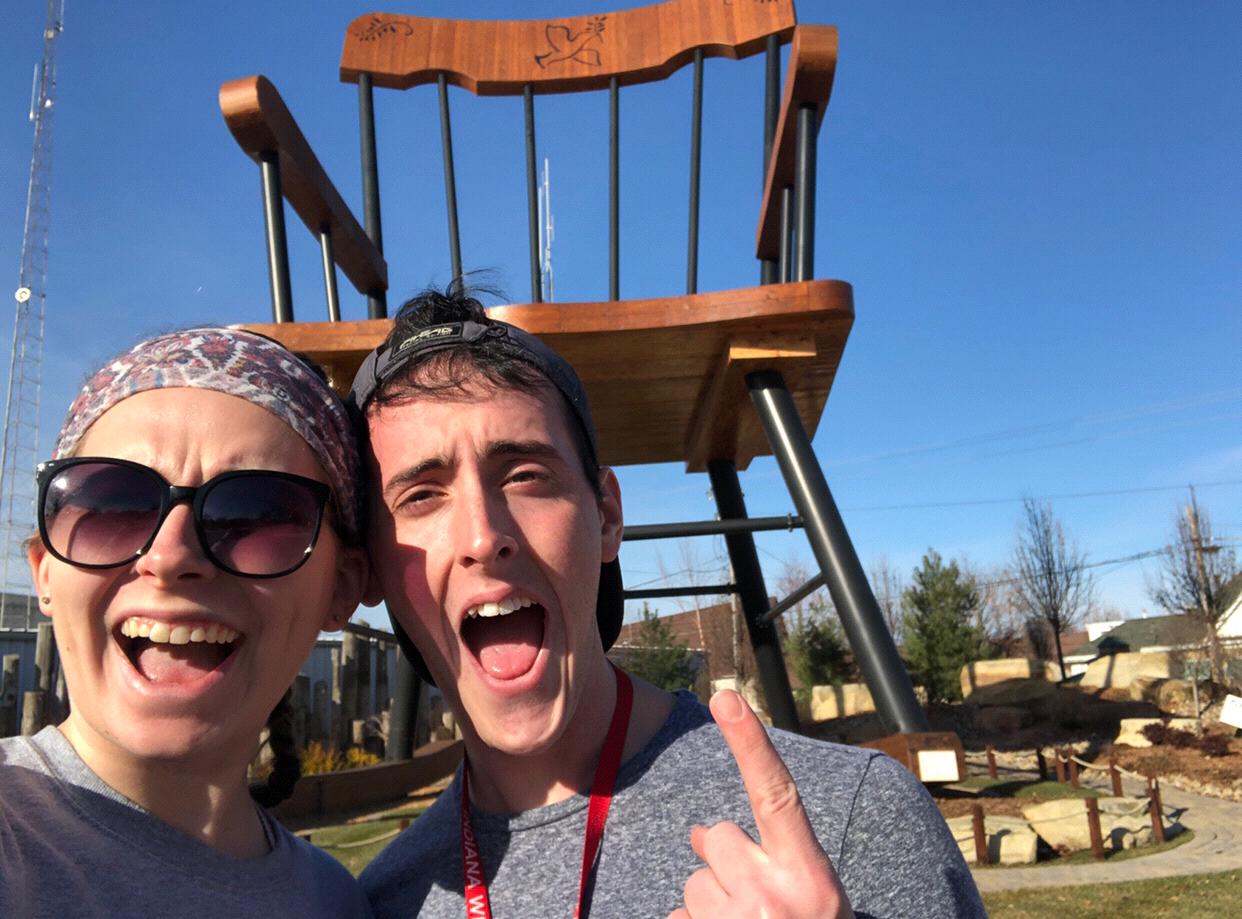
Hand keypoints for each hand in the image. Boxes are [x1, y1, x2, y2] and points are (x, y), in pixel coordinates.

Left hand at [667, 690, 853, 918]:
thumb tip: (700, 835)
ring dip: (711, 902)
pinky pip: (677, 917)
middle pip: (715, 837)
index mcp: (809, 874)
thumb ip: (767, 855)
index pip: (776, 795)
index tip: (725, 697)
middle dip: (724, 859)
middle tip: (757, 900)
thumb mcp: (811, 893)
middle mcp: (773, 896)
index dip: (751, 743)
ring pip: (693, 882)